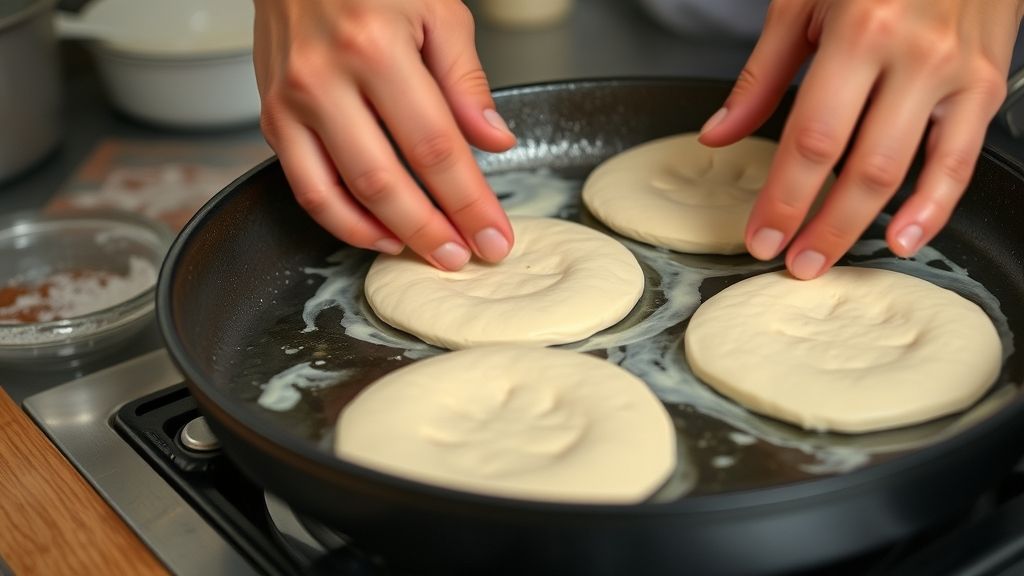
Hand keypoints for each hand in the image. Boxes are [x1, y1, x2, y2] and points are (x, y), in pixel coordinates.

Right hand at [252, 0, 516, 269]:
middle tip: (463, 258)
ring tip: (425, 253)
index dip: (468, 201)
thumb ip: (465, 80)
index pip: (435, 146)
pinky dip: (341, 220)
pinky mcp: (271, 116)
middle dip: (431, 231)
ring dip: (385, 235)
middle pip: (384, 182)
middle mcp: (325, 79)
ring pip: (338, 194)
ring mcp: (290, 101)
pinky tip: (376, 232)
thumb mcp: (436, 8)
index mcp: (376, 47)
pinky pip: (304, 185)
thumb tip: (494, 142)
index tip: (494, 236)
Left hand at [699, 0, 1022, 278]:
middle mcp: (915, 55)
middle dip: (820, 225)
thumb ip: (761, 76)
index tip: (761, 235)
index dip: (784, 197)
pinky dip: (936, 205)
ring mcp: (958, 73)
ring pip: (908, 170)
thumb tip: (719, 136)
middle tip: (791, 262)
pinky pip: (961, 159)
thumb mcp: (802, 0)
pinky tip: (906, 237)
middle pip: (860, 166)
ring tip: (829, 258)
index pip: (812, 139)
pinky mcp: (987, 84)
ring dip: (864, 225)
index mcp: (861, 31)